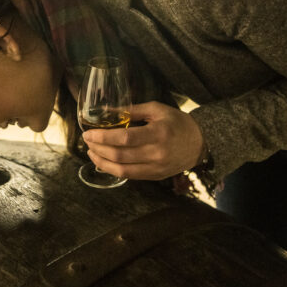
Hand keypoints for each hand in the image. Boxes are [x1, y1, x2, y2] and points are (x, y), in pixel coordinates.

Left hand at [81, 101, 203, 180]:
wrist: (200, 143)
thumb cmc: (177, 122)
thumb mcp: (157, 109)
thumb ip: (132, 110)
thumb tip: (106, 110)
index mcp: (158, 133)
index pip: (124, 138)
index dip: (103, 137)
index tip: (89, 133)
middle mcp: (157, 153)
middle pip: (119, 155)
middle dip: (98, 148)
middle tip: (87, 140)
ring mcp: (156, 168)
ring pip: (121, 170)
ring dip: (101, 161)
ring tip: (91, 152)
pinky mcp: (155, 176)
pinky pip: (129, 176)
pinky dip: (113, 169)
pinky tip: (104, 161)